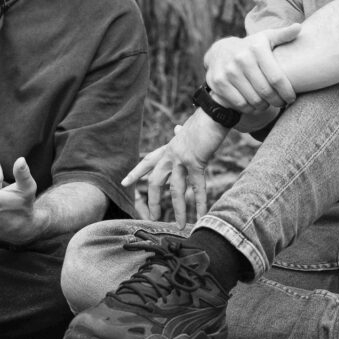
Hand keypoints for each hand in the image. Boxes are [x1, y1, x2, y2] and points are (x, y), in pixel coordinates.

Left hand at [121, 109, 228, 226]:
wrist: (213, 113)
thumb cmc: (203, 121)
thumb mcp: (188, 129)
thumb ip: (181, 134)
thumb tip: (176, 128)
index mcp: (168, 147)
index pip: (148, 161)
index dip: (136, 173)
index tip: (125, 183)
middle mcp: (170, 154)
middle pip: (155, 181)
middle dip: (153, 201)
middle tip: (153, 217)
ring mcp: (182, 159)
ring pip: (175, 189)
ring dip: (178, 209)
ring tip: (180, 226)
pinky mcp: (196, 162)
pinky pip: (197, 187)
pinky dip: (200, 203)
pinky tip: (201, 215)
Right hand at [204, 24, 300, 112]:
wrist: (219, 51)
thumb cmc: (251, 47)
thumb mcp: (265, 38)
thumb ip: (283, 35)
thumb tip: (298, 28)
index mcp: (257, 48)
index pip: (276, 78)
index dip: (286, 92)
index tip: (291, 98)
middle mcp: (242, 58)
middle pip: (266, 91)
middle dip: (277, 101)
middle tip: (281, 103)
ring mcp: (229, 71)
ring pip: (254, 100)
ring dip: (264, 106)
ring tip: (268, 103)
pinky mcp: (219, 82)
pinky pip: (240, 103)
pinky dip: (250, 108)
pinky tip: (254, 105)